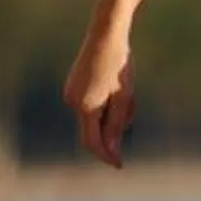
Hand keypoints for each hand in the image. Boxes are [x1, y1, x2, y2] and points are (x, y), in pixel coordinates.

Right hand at [64, 27, 135, 167]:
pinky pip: (90, 104)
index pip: (92, 142)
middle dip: (113, 128)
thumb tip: (111, 149)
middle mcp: (72, 102)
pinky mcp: (73, 86)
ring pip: (93, 116)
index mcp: (85, 107)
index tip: (120, 165)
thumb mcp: (124, 97)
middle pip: (93, 129)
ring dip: (112, 113)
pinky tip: (117, 83)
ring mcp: (70, 93)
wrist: (105, 35)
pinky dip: (106, 104)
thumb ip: (116, 124)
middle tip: (130, 102)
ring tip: (126, 87)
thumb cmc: (118, 64)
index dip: (106, 155)